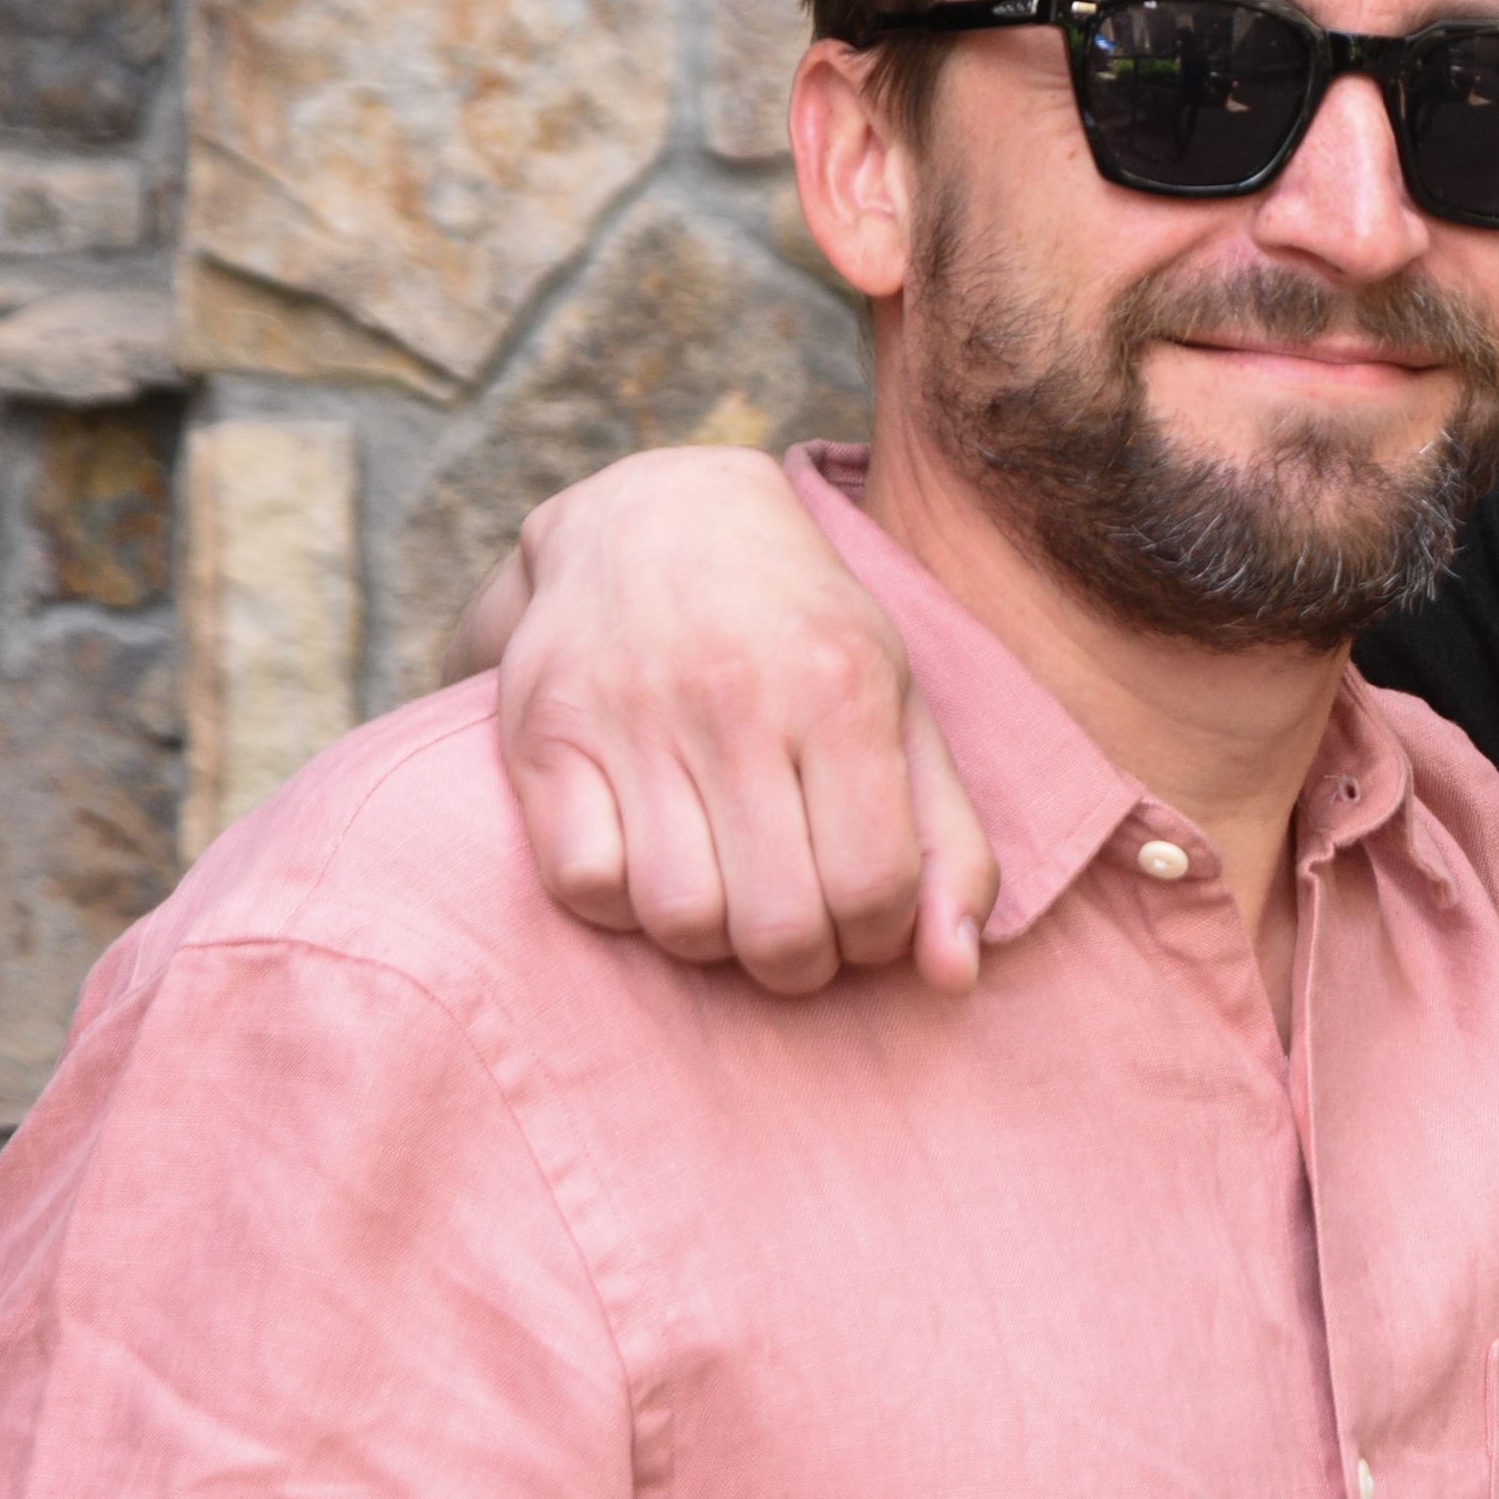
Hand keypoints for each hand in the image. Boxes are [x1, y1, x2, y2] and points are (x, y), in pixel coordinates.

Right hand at [464, 447, 995, 993]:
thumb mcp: (900, 709)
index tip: (866, 919)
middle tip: (800, 926)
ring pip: (678, 919)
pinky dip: (622, 903)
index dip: (878, 939)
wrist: (656, 519)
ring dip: (712, 939)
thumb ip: (948, 844)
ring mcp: (631, 716)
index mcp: (842, 688)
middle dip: (800, 961)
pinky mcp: (544, 735)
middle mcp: (735, 699)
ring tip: (729, 891)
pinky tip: (650, 860)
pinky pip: (584, 886)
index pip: (875, 888)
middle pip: (777, 927)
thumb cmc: (800, 633)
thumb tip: (955, 978)